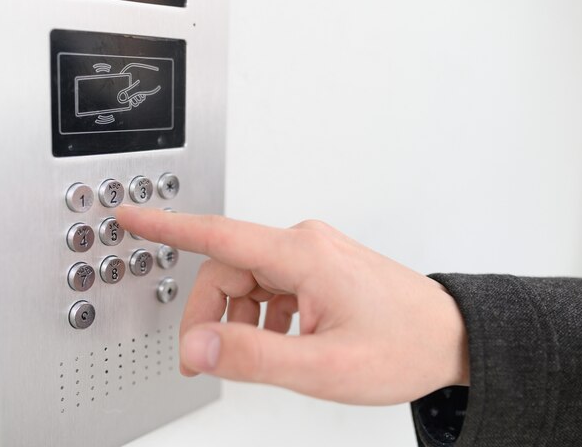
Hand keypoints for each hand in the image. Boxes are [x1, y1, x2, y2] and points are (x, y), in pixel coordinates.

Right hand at [116, 206, 469, 404]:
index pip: (218, 235)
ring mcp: (316, 254)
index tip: (132, 215)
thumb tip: (199, 346)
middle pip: (229, 270)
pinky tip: (287, 342)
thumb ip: (254, 356)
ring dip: (243, 319)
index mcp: (302, 255)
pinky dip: (266, 316)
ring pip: (250, 280)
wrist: (449, 337)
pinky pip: (274, 286)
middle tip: (211, 359)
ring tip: (270, 355)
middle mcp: (306, 244)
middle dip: (212, 315)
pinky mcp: (322, 268)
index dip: (167, 226)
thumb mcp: (322, 366)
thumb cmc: (403, 345)